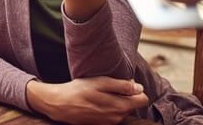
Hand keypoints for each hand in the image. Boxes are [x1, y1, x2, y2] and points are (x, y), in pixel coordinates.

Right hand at [27, 76, 148, 124]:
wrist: (59, 104)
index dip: (136, 90)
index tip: (125, 84)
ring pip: (122, 110)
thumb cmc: (79, 90)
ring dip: (116, 102)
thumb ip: (122, 85)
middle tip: (109, 87)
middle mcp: (117, 118)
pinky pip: (112, 115)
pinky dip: (108, 108)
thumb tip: (139, 88)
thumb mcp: (100, 82)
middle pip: (132, 105)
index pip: (143, 99)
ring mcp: (109, 123)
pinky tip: (96, 102)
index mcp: (120, 106)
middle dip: (126, 95)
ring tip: (100, 94)